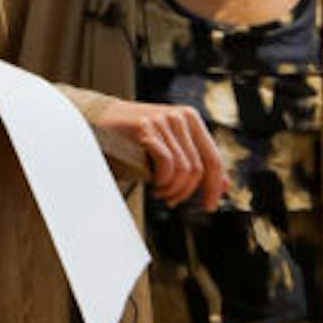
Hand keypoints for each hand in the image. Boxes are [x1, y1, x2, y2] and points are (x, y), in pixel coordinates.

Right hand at [93, 100, 226, 208]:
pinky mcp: (146, 128)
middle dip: (185, 192)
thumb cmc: (134, 138)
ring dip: (171, 189)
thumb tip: (224, 186)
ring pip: (182, 170)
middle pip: (198, 169)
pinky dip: (161, 180)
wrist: (99, 120)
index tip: (209, 205)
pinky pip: (166, 164)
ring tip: (159, 191)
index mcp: (191, 119)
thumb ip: (195, 162)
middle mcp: (180, 117)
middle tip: (171, 200)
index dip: (214, 187)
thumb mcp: (170, 147)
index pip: (213, 159)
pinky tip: (153, 183)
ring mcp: (163, 121)